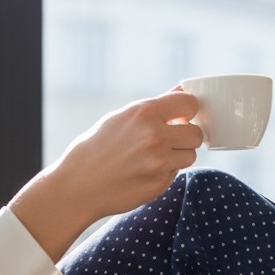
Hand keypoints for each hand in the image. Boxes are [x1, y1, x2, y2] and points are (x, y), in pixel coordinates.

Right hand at [9, 92, 202, 261]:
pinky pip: (177, 173)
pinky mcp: (159, 183)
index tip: (181, 117)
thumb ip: (155, 107)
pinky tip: (145, 171)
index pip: (190, 103)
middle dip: (187, 137)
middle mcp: (153, 135)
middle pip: (196, 133)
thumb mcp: (122, 118)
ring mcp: (158, 162)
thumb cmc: (97, 148)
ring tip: (154, 157)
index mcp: (143, 113)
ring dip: (179, 156)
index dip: (189, 111)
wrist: (78, 184)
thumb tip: (182, 90)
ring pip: (191, 155)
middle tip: (170, 141)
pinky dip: (166, 172)